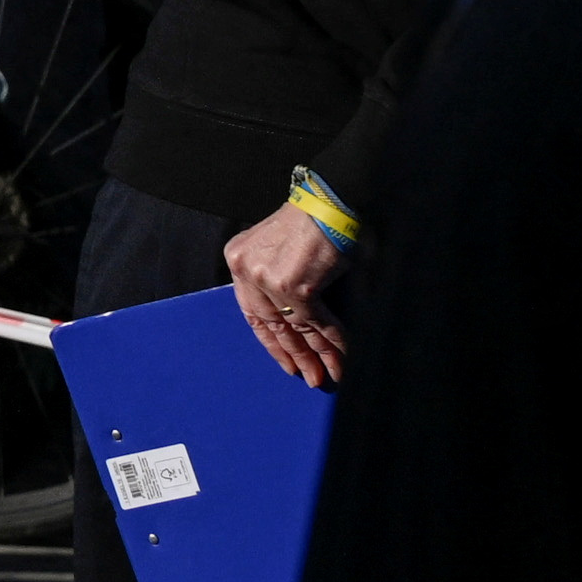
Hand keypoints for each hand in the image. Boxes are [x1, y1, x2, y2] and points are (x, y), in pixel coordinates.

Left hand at [222, 198, 347, 388]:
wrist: (330, 202)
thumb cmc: (310, 223)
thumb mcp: (279, 251)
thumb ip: (276, 279)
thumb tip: (294, 320)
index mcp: (238, 258)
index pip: (251, 311)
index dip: (271, 341)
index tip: (286, 362)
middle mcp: (246, 269)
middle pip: (272, 324)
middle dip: (295, 355)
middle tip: (312, 378)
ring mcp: (268, 279)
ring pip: (296, 328)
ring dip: (318, 355)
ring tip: (331, 376)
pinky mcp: (294, 287)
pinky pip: (317, 324)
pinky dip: (334, 342)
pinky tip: (344, 357)